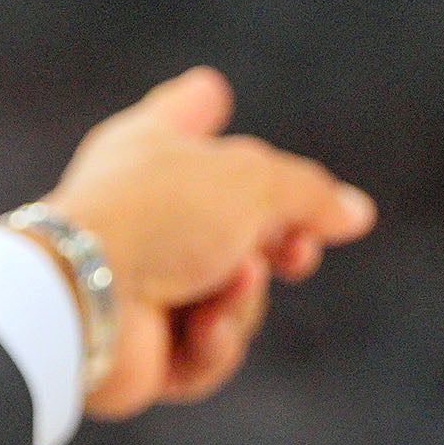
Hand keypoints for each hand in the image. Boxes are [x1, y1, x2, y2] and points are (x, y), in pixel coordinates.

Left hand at [42, 68, 373, 419]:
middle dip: (278, 244)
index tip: (210, 92)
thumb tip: (356, 213)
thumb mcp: (253, 183)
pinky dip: (215, 341)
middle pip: (234, 226)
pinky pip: (206, 352)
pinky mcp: (141, 352)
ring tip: (229, 284)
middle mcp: (143, 214)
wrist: (87, 293)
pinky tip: (203, 328)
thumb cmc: (160, 213)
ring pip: (233, 300)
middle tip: (299, 252)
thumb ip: (310, 194)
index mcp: (151, 150)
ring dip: (243, 299)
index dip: (198, 106)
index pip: (180, 115)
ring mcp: (140, 286)